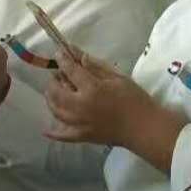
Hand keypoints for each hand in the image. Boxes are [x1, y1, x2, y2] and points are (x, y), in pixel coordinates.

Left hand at [45, 51, 184, 172]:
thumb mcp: (118, 78)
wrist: (145, 128)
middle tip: (56, 75)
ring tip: (53, 92)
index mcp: (91, 89)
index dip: (63, 60)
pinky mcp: (82, 137)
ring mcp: (79, 123)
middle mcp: (80, 106)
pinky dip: (53, 133)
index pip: (70, 71)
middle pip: (56, 92)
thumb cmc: (135, 100)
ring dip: (50, 100)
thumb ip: (96, 67)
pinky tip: (46, 131)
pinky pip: (63, 136)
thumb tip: (79, 56)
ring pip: (56, 111)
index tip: (59, 53)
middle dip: (53, 81)